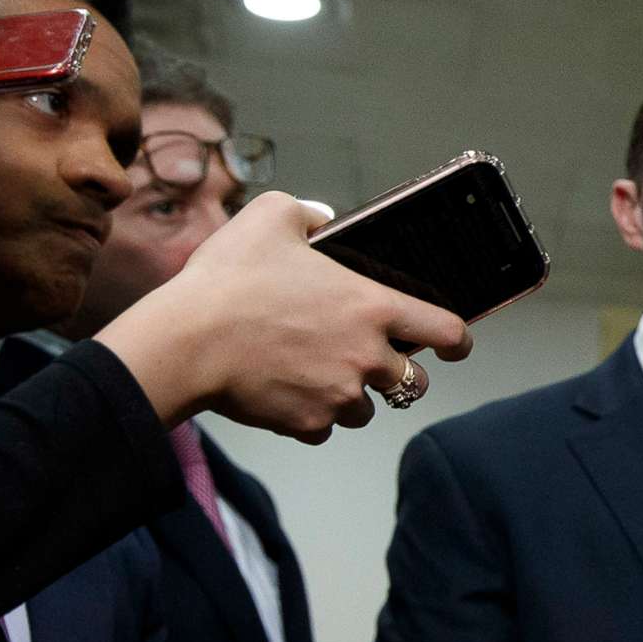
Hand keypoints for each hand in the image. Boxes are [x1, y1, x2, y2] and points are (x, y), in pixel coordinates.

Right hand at [95, 191, 471, 439]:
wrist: (184, 341)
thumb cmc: (227, 280)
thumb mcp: (270, 217)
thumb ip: (307, 213)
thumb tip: (321, 218)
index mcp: (373, 307)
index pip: (447, 331)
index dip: (457, 340)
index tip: (456, 345)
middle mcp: (367, 357)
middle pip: (412, 380)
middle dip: (396, 373)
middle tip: (365, 358)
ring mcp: (340, 394)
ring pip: (367, 408)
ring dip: (352, 395)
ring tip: (316, 373)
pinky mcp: (307, 423)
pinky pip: (324, 428)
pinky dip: (311, 416)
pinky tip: (286, 391)